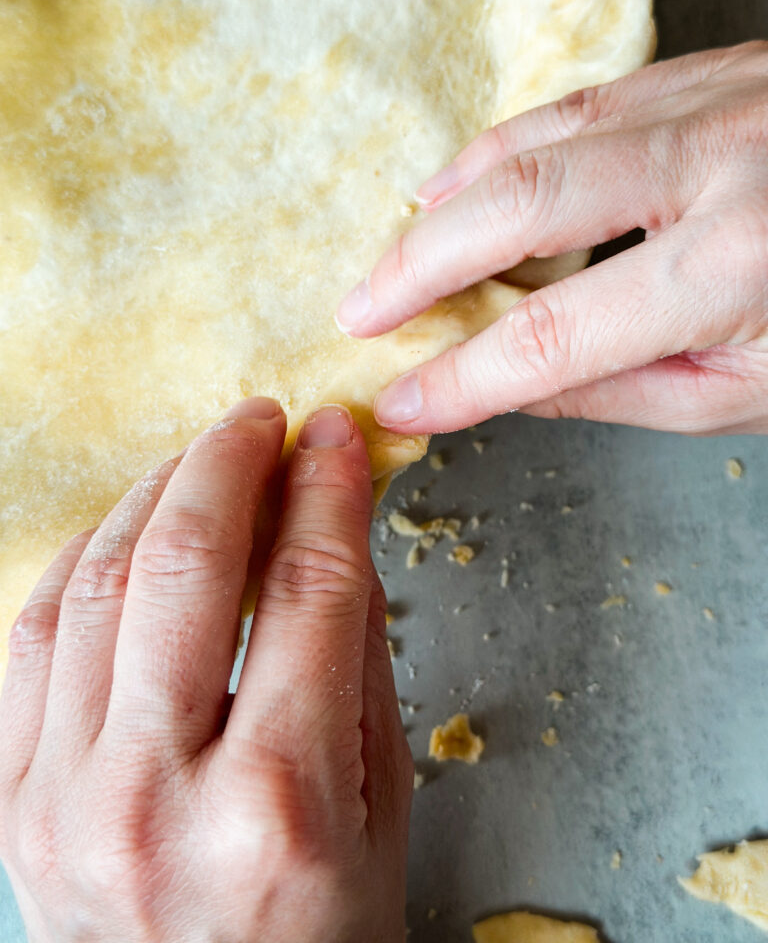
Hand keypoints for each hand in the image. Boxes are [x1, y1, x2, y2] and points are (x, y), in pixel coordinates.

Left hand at [0, 400, 411, 942]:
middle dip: (229, 463)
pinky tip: (130, 528)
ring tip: (201, 462)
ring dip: (155, 494)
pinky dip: (84, 559)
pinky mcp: (12, 799)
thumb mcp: (382, 804)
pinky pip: (32, 636)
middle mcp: (155, 795)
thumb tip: (334, 533)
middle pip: (188, 565)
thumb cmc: (318, 933)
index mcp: (278, 805)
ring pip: (99, 582)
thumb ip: (358, 659)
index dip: (328, 493)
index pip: (309, 591)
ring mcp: (63, 797)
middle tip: (262, 421)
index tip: (335, 440)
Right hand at [337, 41, 767, 435]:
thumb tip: (512, 391)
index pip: (556, 338)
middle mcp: (721, 166)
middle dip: (422, 263)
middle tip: (361, 307)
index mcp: (738, 269)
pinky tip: (472, 178)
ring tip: (401, 245)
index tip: (402, 398)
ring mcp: (720, 101)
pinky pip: (586, 100)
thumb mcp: (753, 393)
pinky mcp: (717, 72)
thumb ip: (625, 391)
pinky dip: (509, 144)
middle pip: (523, 204)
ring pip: (544, 133)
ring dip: (454, 193)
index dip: (464, 378)